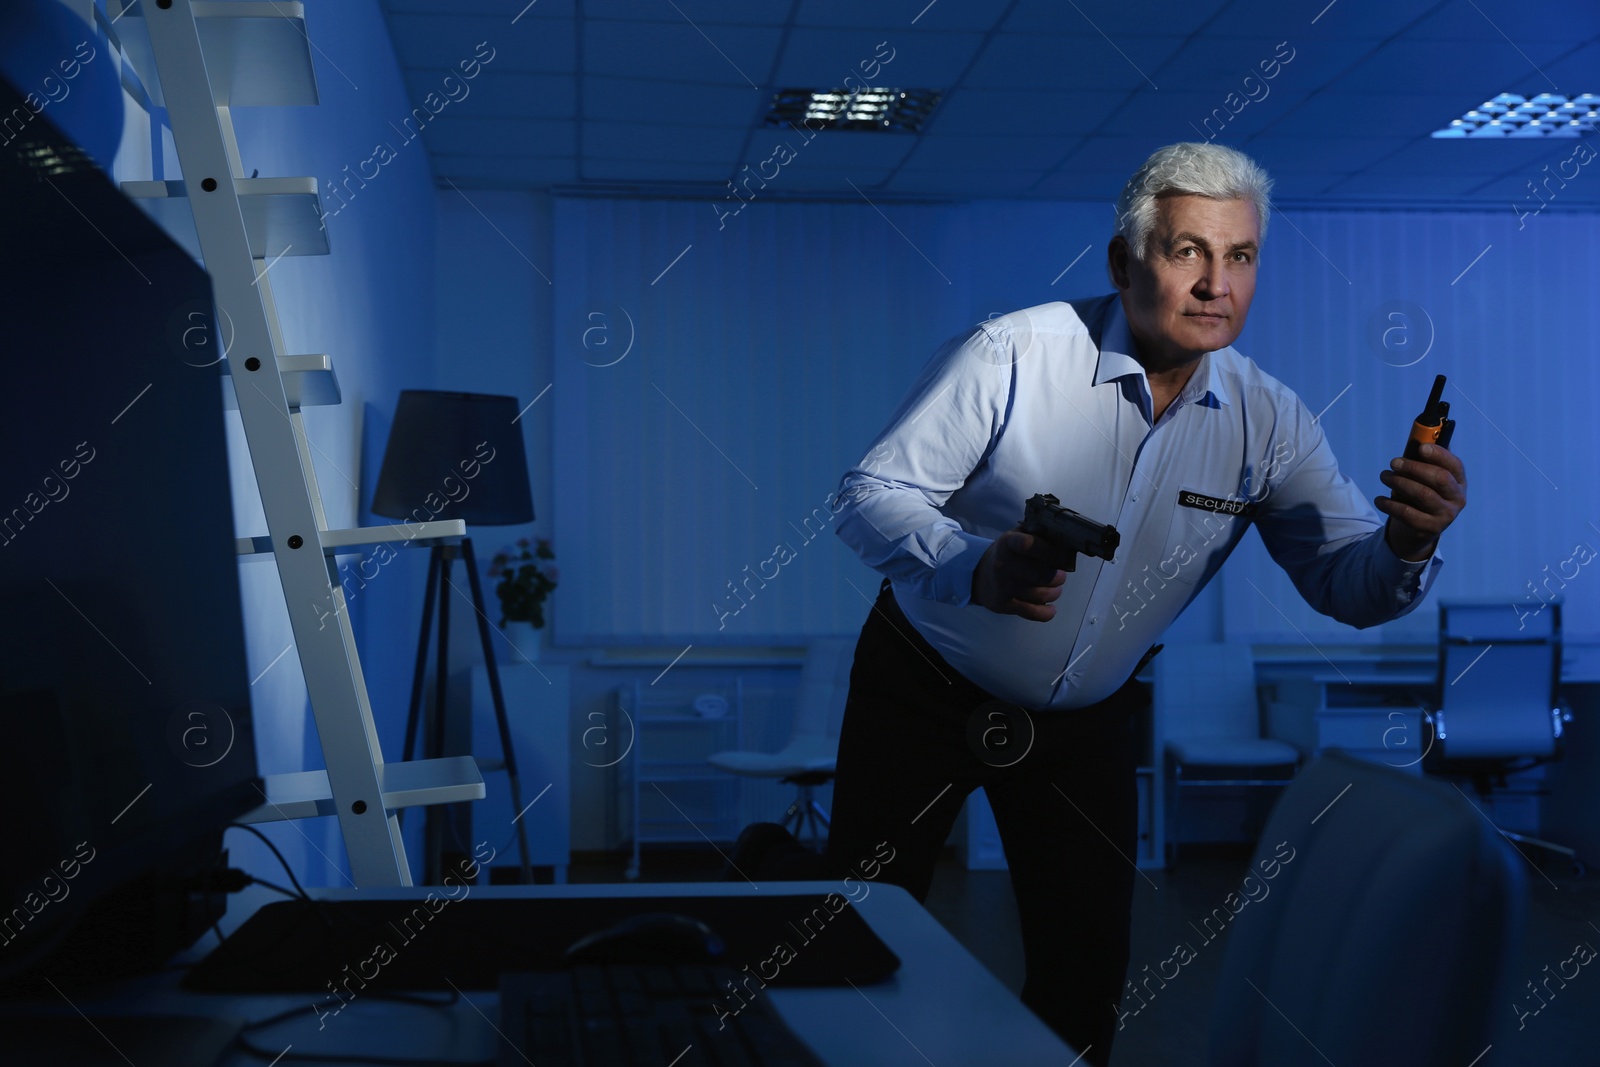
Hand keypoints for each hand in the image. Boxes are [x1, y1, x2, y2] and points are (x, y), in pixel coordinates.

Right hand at [970, 529, 1071, 620]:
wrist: (978, 575)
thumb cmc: (1005, 555)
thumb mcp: (1015, 537)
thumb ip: (1036, 535)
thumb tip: (1063, 540)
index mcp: (1007, 544)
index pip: (1029, 545)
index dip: (1050, 552)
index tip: (1061, 557)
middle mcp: (1003, 565)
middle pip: (1040, 574)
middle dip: (1058, 577)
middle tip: (1060, 576)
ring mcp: (1003, 587)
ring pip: (1041, 595)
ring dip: (1055, 593)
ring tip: (1055, 589)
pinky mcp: (1004, 605)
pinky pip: (1034, 613)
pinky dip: (1048, 612)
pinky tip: (1051, 608)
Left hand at [1377, 443, 1465, 561]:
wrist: (1420, 529)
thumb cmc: (1422, 493)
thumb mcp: (1426, 478)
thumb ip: (1424, 461)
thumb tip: (1417, 439)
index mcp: (1459, 481)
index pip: (1454, 465)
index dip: (1439, 454)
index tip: (1420, 447)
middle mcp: (1457, 498)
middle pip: (1440, 478)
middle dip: (1414, 467)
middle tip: (1393, 462)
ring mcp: (1446, 515)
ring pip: (1423, 494)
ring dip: (1399, 482)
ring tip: (1384, 476)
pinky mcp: (1430, 528)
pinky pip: (1407, 513)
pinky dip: (1390, 504)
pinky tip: (1379, 499)